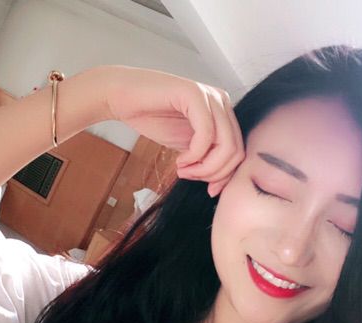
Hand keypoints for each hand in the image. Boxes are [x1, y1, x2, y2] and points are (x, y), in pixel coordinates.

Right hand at [103, 66, 244, 196]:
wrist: (121, 98)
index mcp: (224, 114)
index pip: (239, 152)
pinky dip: (195, 155)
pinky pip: (206, 135)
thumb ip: (206, 159)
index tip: (208, 189)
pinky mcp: (194, 94)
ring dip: (204, 167)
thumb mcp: (187, 147)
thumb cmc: (153, 119)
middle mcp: (222, 102)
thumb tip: (220, 185)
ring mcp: (210, 96)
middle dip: (214, 174)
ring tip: (183, 170)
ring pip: (226, 146)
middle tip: (189, 177)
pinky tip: (179, 160)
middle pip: (236, 151)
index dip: (225, 176)